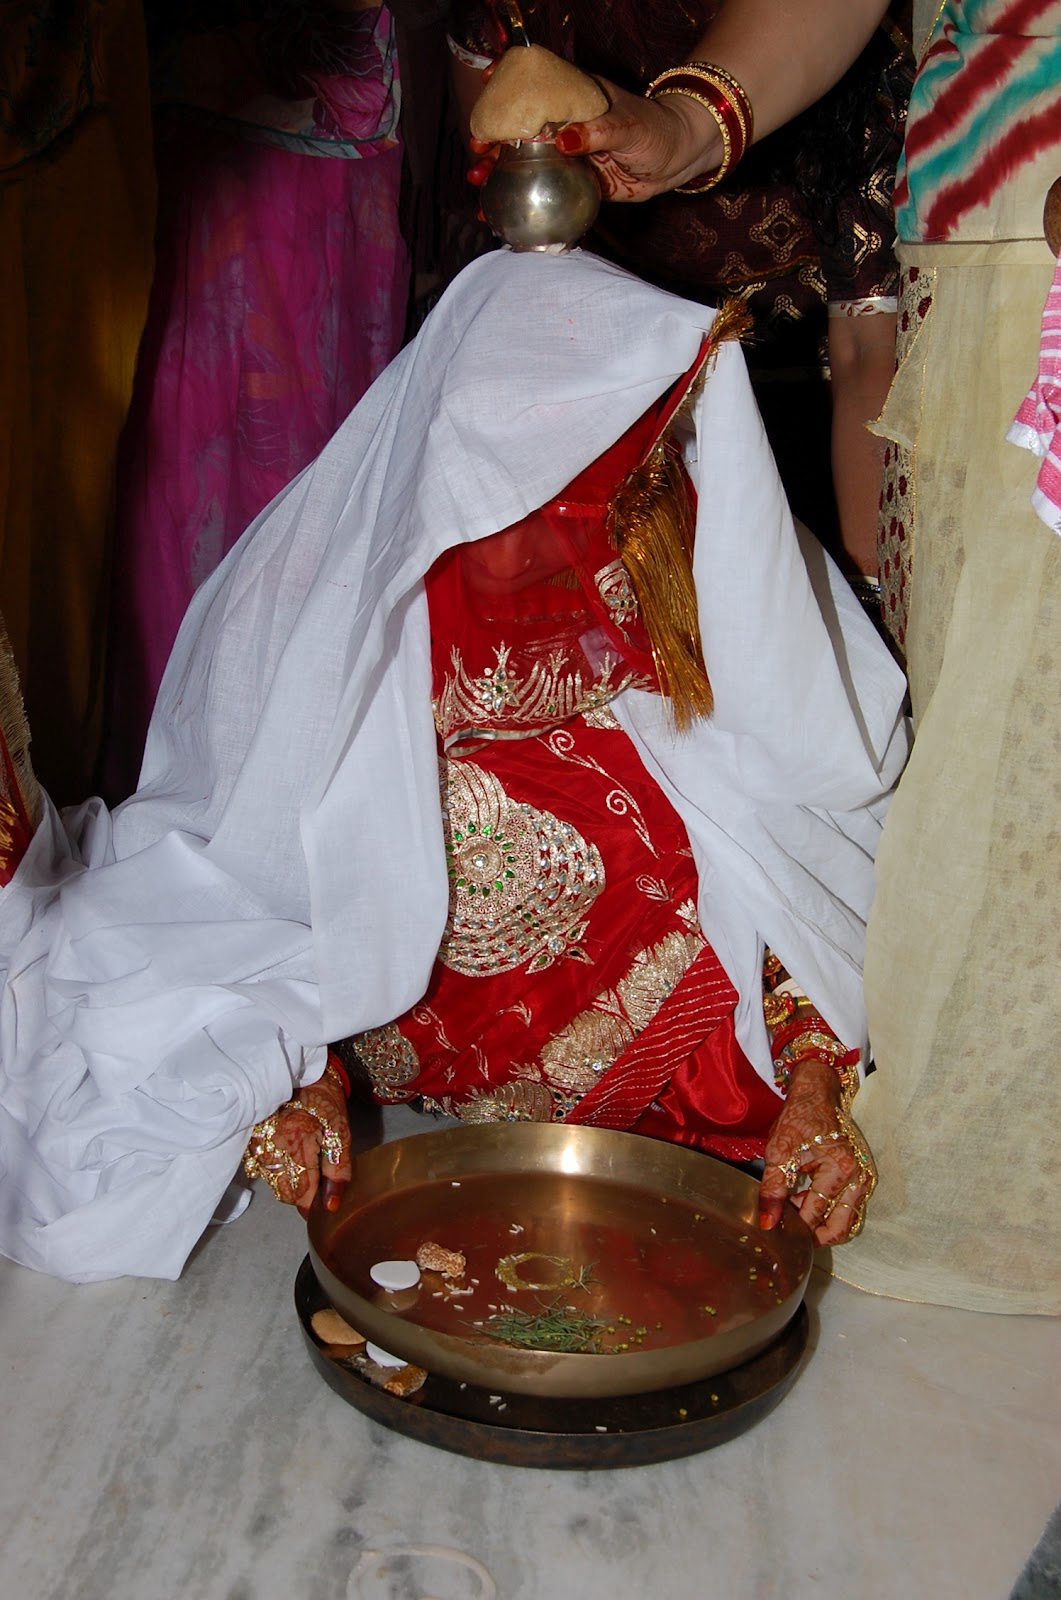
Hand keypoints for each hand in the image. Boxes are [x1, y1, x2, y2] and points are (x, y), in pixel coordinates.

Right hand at [244, 1065, 352, 1216]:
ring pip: (271, 1180)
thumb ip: (338, 1170)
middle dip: (301, 1192)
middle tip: (316, 1178)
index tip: (322, 1203)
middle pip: (283, 1190)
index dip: (312, 1202)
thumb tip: (331, 1205)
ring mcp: (257, 1141)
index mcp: (297, 1142)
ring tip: (302, 1162)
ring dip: (287, 1181)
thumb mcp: (340, 1133)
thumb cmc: (325, 1100)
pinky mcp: (250, 1138)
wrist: (304, 1071)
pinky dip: (274, 1169)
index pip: (300, 1192)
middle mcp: (272, 1144)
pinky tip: (286, 1156)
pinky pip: (260, 1166)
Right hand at [467, 76, 723, 201]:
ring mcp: (568, 154)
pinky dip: (523, 200)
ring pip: (527, 161)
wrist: (677, 160)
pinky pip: (544, 189)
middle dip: (493, 140)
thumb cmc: (655, 130)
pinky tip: (501, 211)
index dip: (507, 88)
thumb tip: (564, 139)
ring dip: (500, 172)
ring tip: (479, 184)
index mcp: (574, 100)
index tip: (485, 87)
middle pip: (521, 129)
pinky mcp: (574, 180)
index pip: (534, 90)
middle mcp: (566, 125)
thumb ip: (597, 132)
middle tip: (476, 153)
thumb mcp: (628, 126)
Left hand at [758, 1059, 876, 1246]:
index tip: (776, 1228)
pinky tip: (806, 1199)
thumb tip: (768, 1222)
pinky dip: (828, 1210)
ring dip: (821, 1222)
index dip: (794, 1225)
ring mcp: (864, 1178)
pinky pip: (848, 1207)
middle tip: (791, 1232)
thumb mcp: (779, 1150)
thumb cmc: (800, 1118)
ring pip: (846, 1220)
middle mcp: (859, 1177)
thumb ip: (773, 1188)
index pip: (816, 1213)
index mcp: (841, 1169)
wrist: (818, 1094)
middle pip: (841, 1227)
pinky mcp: (861, 1177)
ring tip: (795, 1209)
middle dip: (815, 1234)